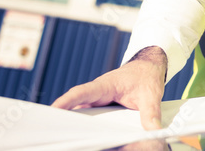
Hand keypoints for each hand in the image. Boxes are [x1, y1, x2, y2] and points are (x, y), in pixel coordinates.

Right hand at [51, 46, 167, 130]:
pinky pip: (88, 116)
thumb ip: (151, 113)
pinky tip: (80, 137)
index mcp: (105, 85)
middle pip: (75, 104)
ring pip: (79, 111)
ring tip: (61, 137)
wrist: (148, 67)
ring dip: (71, 121)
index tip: (53, 109)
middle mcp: (97, 92)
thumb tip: (154, 131)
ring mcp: (97, 100)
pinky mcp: (100, 106)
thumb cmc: (146, 76)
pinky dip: (82, 124)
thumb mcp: (151, 94)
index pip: (82, 92)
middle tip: (50, 130)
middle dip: (61, 115)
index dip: (67, 101)